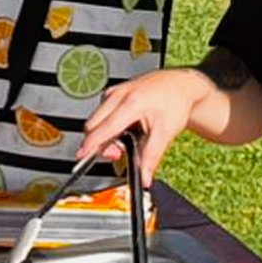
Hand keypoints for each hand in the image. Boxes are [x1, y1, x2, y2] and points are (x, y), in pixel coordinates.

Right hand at [76, 66, 216, 185]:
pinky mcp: (113, 93)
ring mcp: (114, 92)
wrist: (180, 85)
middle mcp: (118, 95)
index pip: (104, 128)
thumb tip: (144, 177)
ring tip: (126, 138)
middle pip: (93, 125)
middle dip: (101, 144)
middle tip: (121, 151)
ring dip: (104, 135)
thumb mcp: (166, 132)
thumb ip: (151, 157)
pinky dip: (107, 125)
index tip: (81, 156)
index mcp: (131, 103)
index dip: (91, 144)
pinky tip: (124, 127)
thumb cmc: (174, 102)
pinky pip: (101, 113)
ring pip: (95, 120)